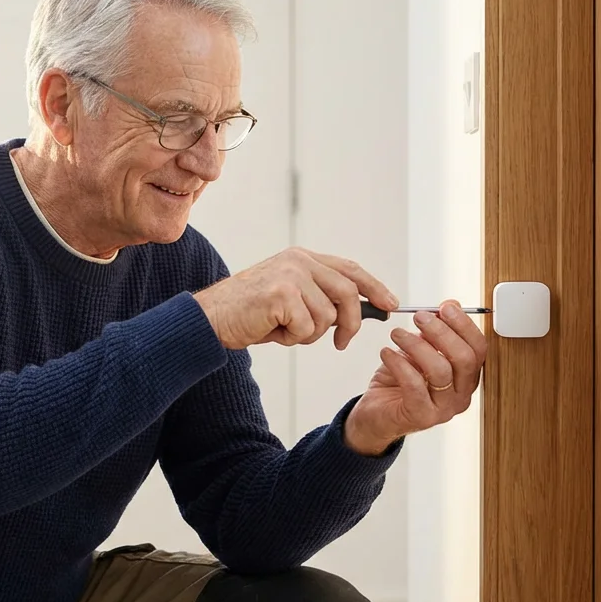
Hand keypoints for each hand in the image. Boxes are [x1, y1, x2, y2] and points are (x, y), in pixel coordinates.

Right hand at [194, 247, 398, 350]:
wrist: (209, 319)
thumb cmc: (249, 314)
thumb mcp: (289, 297)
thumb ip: (319, 296)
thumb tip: (359, 312)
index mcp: (302, 258)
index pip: (349, 269)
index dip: (374, 286)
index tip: (391, 304)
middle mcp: (298, 261)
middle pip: (347, 293)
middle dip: (350, 323)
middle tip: (342, 343)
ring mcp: (290, 275)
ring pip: (327, 316)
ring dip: (310, 335)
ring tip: (284, 331)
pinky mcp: (281, 294)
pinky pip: (307, 328)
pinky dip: (293, 339)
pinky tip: (272, 332)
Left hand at [343, 300, 488, 454]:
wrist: (375, 413)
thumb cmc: (399, 382)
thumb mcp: (419, 351)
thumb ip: (435, 333)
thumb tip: (451, 305)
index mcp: (466, 378)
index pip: (478, 349)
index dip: (464, 326)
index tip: (446, 307)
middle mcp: (461, 395)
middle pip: (464, 359)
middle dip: (442, 332)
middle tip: (420, 317)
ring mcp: (443, 409)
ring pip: (440, 370)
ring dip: (417, 345)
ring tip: (396, 333)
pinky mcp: (421, 416)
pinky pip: (414, 385)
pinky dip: (399, 364)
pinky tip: (386, 352)